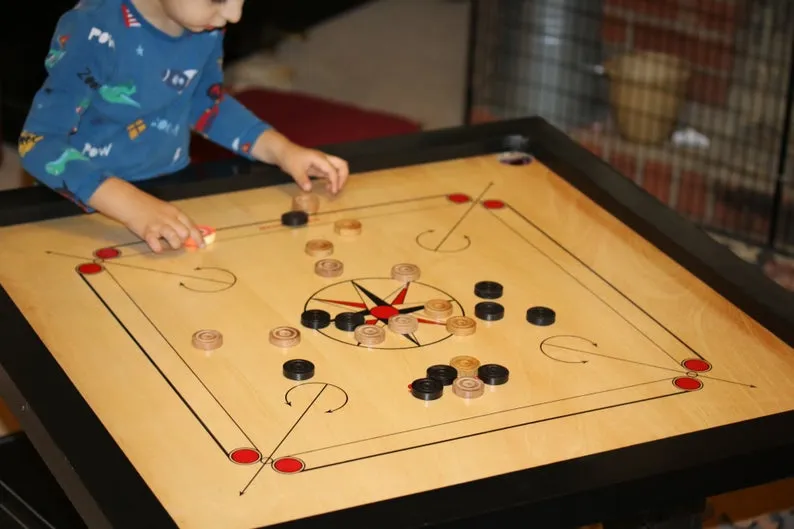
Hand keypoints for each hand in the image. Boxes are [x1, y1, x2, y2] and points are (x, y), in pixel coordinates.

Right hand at [88, 177, 204, 252]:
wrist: (129, 201)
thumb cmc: (147, 206)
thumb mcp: (165, 209)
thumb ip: (175, 219)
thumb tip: (186, 233)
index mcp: (175, 212)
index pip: (191, 225)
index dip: (198, 237)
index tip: (202, 246)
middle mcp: (169, 219)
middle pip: (185, 233)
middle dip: (184, 241)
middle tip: (178, 242)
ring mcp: (158, 225)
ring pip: (175, 239)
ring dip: (174, 245)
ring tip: (168, 244)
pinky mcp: (147, 232)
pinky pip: (156, 244)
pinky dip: (158, 248)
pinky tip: (157, 247)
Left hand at [252, 129, 348, 193]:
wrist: (283, 151)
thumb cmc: (289, 158)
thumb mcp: (294, 169)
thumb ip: (302, 179)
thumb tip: (308, 189)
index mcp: (320, 158)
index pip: (333, 170)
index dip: (335, 182)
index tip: (333, 192)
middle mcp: (324, 159)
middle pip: (342, 165)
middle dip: (343, 178)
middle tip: (337, 189)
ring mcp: (323, 162)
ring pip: (339, 168)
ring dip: (339, 179)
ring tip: (332, 190)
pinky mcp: (320, 166)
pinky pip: (332, 172)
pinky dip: (333, 180)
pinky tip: (327, 187)